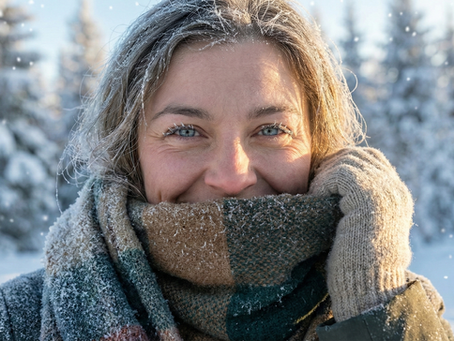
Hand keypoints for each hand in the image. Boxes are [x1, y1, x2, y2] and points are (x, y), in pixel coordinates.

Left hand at [308, 147, 412, 321]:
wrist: (367, 286)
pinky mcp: (369, 197)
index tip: (323, 177)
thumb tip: (334, 186)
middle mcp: (394, 190)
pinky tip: (316, 198)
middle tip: (316, 182)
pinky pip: (340, 173)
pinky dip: (323, 182)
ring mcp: (385, 191)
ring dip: (325, 174)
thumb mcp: (359, 225)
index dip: (344, 162)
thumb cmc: (355, 263)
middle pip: (358, 154)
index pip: (370, 158)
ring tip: (314, 193)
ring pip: (347, 161)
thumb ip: (355, 202)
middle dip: (332, 164)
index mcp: (395, 196)